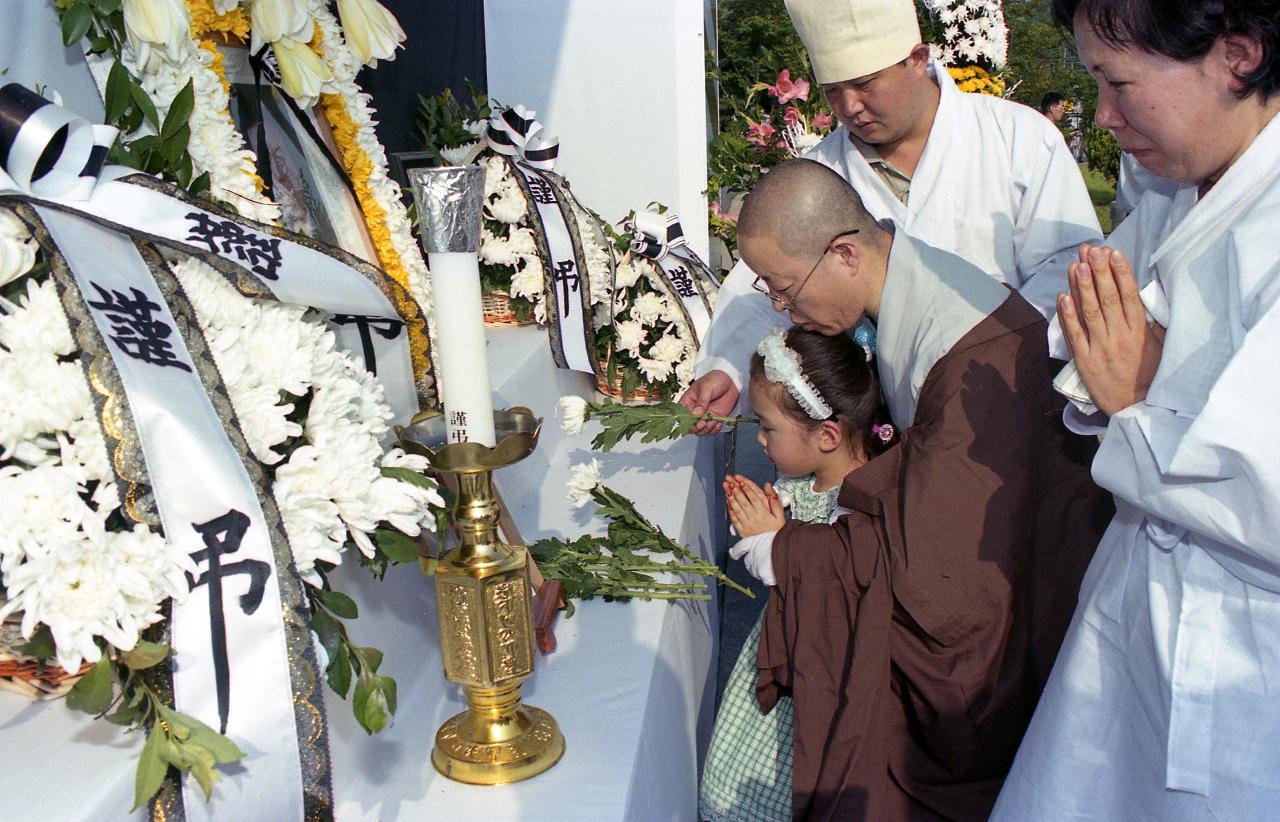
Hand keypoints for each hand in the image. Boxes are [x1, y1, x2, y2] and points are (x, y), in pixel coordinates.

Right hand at [679, 370, 740, 434]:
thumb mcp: (706, 387)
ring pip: (700, 430)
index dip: (685, 421)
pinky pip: (711, 430)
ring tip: (713, 421)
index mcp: (688, 401)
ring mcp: (704, 416)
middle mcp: (694, 411)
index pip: (681, 415)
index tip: (693, 421)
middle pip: (690, 426)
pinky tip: (718, 422)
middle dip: (697, 427)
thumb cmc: (716, 379)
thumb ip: (701, 401)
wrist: (732, 380)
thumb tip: (695, 413)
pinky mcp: (714, 419)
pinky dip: (715, 429)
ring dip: (707, 429)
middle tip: (704, 423)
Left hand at [725, 474, 784, 536]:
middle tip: (731, 482)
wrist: (772, 548)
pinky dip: (730, 511)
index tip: (742, 481)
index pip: (755, 498)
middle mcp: (754, 518)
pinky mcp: (742, 531)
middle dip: (737, 491)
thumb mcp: (780, 516)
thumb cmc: (777, 531)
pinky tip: (728, 504)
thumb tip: (768, 487)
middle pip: (744, 502)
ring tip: (727, 490)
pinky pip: (735, 520)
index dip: (748, 489)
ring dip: (732, 499)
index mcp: (764, 514)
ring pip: (738, 510)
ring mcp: (747, 525)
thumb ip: (775, 502)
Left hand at [1059, 244, 1163, 415]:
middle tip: (1091, 250)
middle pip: (1108, 298)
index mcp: (1140, 331)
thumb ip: (1152, 321)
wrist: (1136, 409)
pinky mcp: (1085, 361)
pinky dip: (1068, 315)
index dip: (1121, 272)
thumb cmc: (1149, 375)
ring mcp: (1101, 348)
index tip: (1114, 252)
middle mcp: (1120, 336)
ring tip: (1077, 265)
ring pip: (1090, 312)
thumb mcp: (1160, 346)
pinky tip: (1063, 296)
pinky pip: (1075, 335)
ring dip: (1082, 287)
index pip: (1129, 296)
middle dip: (1099, 272)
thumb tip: (1146, 295)